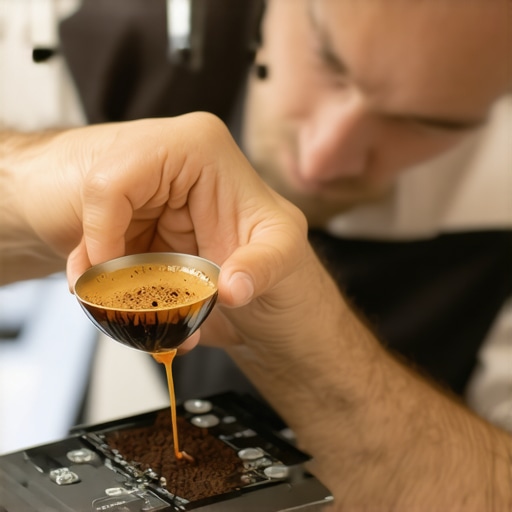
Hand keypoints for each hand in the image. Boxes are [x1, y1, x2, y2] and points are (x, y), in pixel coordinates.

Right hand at [14, 113, 306, 309]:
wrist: (272, 294)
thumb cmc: (281, 262)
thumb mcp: (285, 256)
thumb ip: (259, 267)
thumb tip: (231, 289)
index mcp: (198, 147)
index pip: (115, 180)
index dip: (105, 234)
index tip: (118, 282)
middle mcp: (169, 159)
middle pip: (95, 203)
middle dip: (100, 259)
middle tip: (114, 302)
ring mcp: (153, 190)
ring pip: (95, 230)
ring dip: (103, 279)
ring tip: (125, 312)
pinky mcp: (144, 221)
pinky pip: (104, 250)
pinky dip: (109, 285)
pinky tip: (130, 308)